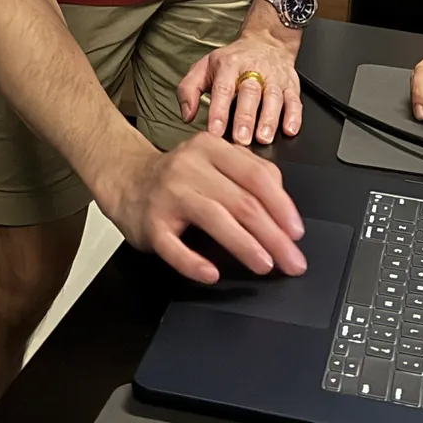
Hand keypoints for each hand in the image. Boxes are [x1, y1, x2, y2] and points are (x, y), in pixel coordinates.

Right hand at [97, 132, 306, 283]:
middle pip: (242, 201)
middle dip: (273, 235)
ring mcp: (169, 194)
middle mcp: (191, 167)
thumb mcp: (214, 161)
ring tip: (264, 264)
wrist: (125, 178)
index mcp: (212, 149)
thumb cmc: (178, 176)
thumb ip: (249, 172)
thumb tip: (282, 204)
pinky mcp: (151, 223)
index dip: (282, 206)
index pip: (257, 176)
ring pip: (215, 218)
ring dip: (245, 245)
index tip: (297, 232)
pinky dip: (194, 262)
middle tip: (291, 260)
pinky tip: (212, 274)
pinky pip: (174, 246)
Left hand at [176, 30, 302, 144]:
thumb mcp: (205, 67)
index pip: (223, 89)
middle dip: (245, 118)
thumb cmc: (233, 60)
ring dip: (269, 119)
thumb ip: (189, 89)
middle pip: (250, 94)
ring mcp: (274, 77)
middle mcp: (253, 70)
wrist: (266, 41)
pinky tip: (290, 130)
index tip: (215, 131)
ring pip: (273, 97)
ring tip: (263, 138)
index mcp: (229, 66)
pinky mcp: (291, 84)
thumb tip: (186, 115)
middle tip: (241, 139)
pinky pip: (294, 100)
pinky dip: (294, 116)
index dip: (219, 111)